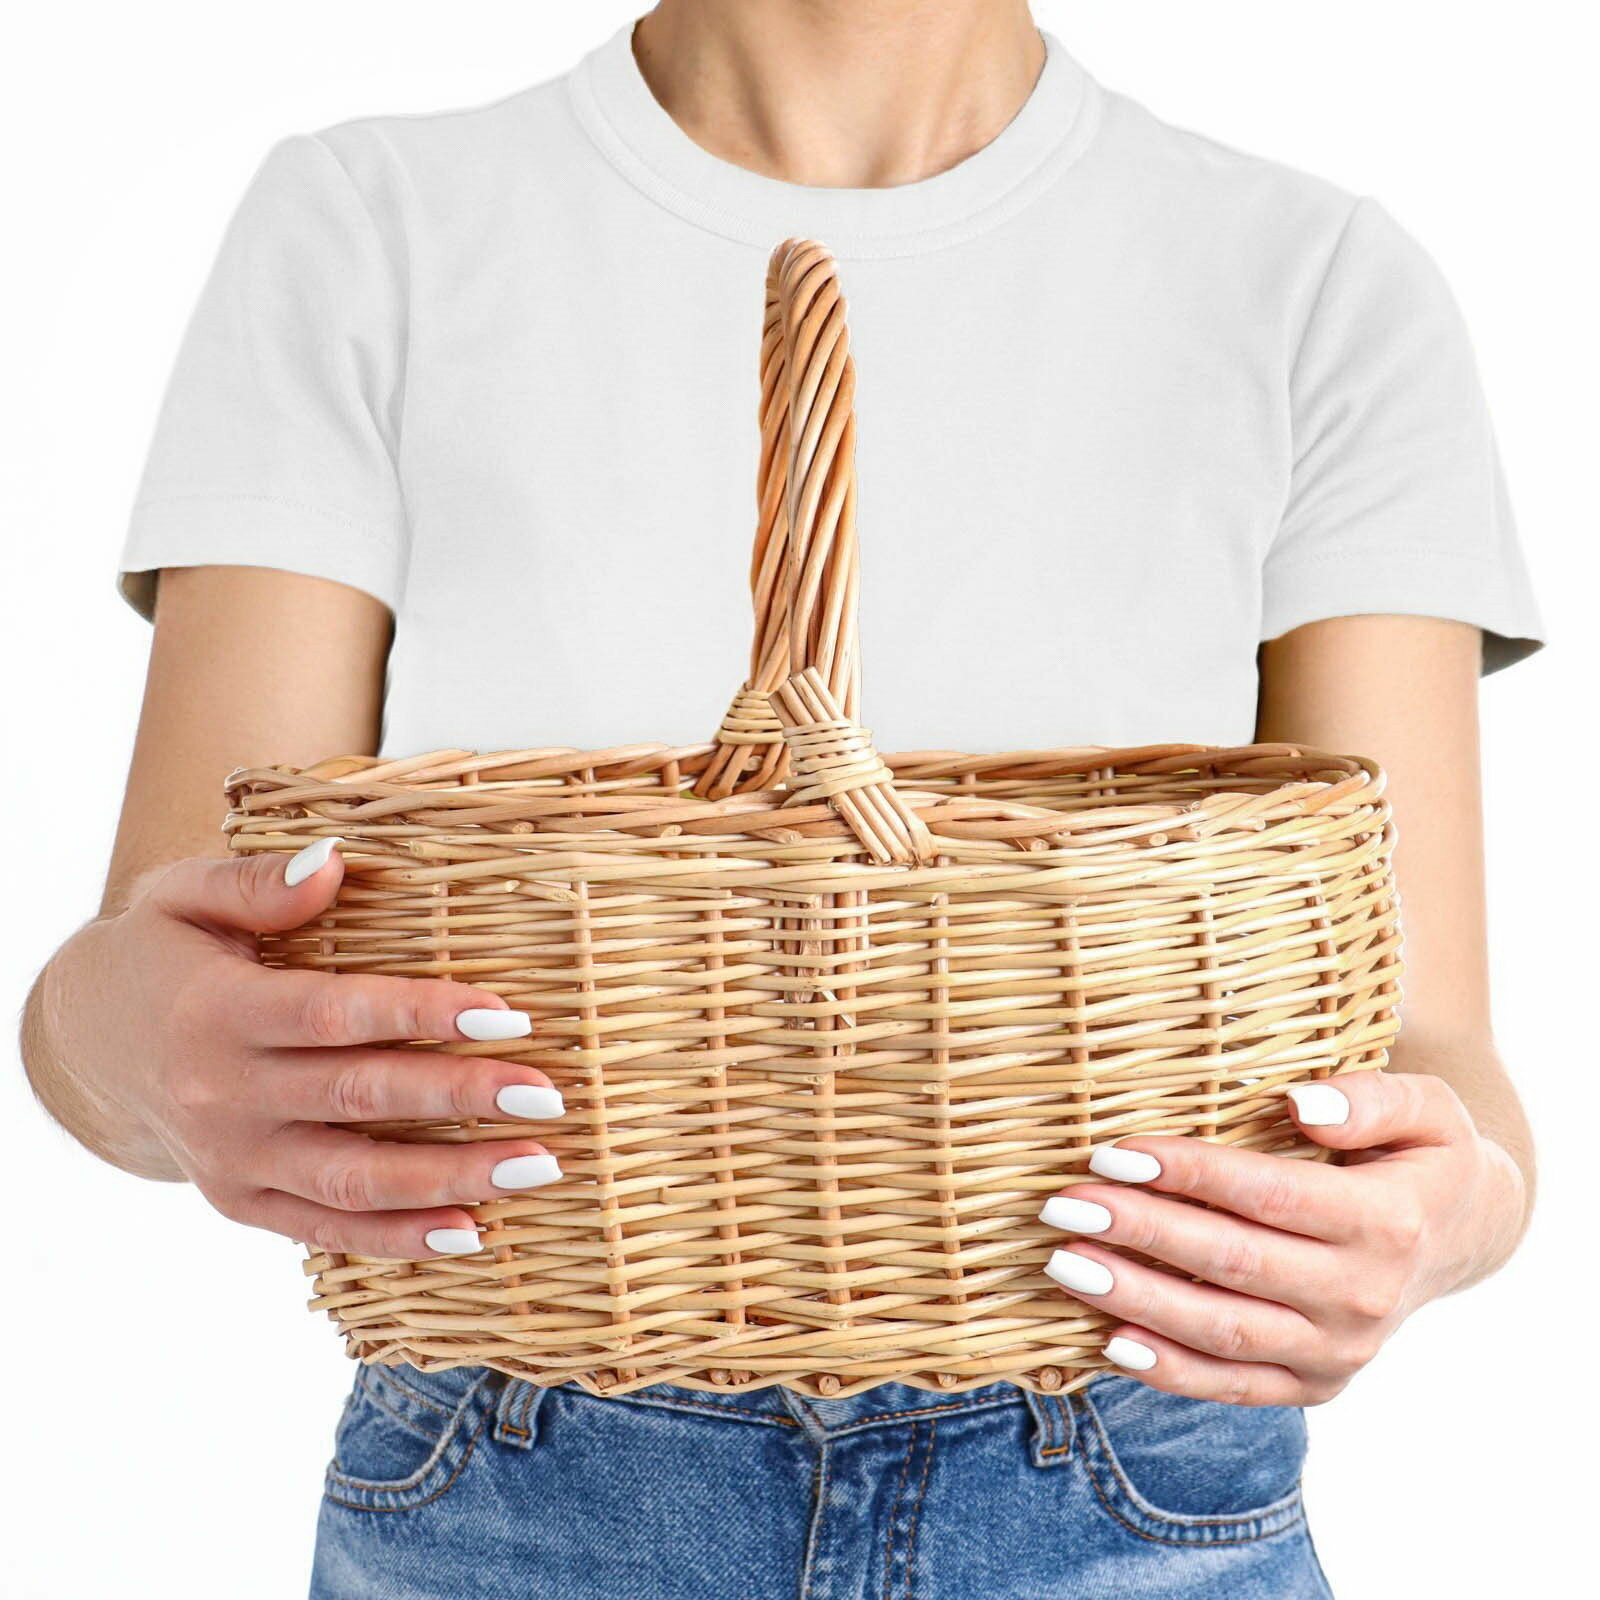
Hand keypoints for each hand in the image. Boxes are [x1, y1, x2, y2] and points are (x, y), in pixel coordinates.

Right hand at [40, 839, 564, 1257]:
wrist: (90, 1044)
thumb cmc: (161, 955)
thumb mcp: (183, 898)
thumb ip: (257, 882)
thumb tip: (332, 862)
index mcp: (215, 1013)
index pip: (333, 1015)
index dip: (421, 1014)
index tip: (507, 1013)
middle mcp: (221, 1095)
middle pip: (357, 1100)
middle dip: (459, 1099)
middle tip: (546, 1094)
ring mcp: (231, 1160)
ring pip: (352, 1180)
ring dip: (449, 1179)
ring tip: (536, 1166)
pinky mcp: (240, 1202)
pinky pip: (326, 1231)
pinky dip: (398, 1239)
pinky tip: (472, 1232)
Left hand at [1038, 1070, 1526, 1404]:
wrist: (1460, 1239)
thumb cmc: (1420, 1154)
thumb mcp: (1425, 1106)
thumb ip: (1370, 1098)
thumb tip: (1302, 1104)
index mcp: (1386, 1221)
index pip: (1267, 1196)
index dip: (1188, 1174)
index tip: (1112, 1152)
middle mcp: (1363, 1296)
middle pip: (1232, 1263)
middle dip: (1140, 1232)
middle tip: (1063, 1205)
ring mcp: (1339, 1352)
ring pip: (1222, 1331)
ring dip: (1136, 1299)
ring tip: (1063, 1264)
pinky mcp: (1314, 1386)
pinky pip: (1232, 1386)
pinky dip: (1168, 1371)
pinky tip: (1107, 1338)